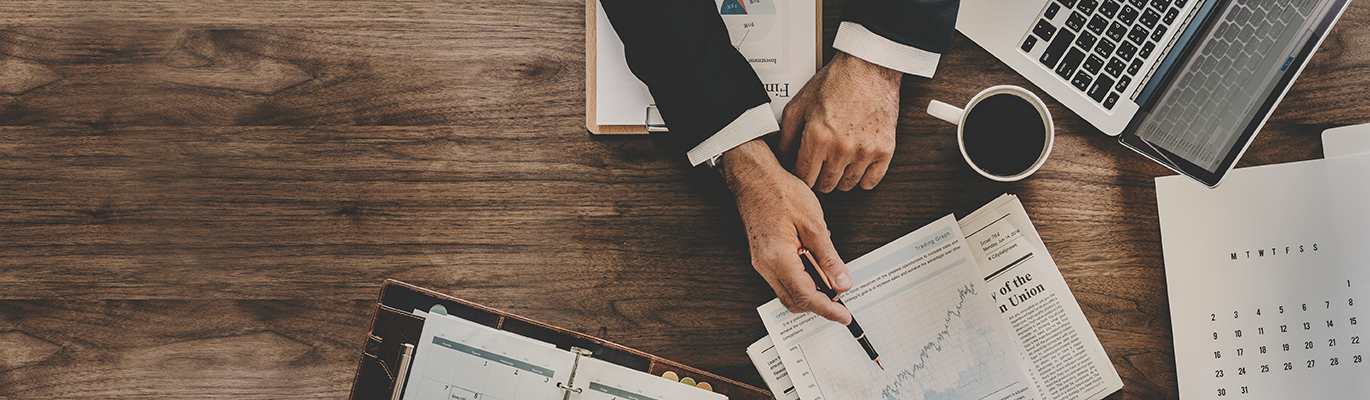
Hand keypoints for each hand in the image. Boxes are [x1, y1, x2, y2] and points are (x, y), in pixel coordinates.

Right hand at [722, 139, 853, 323]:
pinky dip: (800, 281)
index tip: (843, 316)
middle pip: (794, 301)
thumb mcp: (814, 224)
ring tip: (829, 279)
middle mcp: (766, 266)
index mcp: (779, 259)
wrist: (754, 178)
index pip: (806, 296)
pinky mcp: (762, 257)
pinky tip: (813, 265)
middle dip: (818, 305)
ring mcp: (761, 263)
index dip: (828, 310)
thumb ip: (829, 257)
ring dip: (809, 293)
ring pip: (787, 293)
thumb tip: (841, 282)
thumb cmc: (780, 192)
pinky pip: (782, 280)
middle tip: (841, 299)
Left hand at [778, 51, 901, 192]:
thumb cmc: (835, 82)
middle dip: (818, 178)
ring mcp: (865, 151)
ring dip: (839, 178)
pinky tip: (856, 166)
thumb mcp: (799, 104)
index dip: (799, 176)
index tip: (802, 170)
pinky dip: (863, 178)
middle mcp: (841, 148)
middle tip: (819, 165)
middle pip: (824, 185)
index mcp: (817, 137)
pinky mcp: (884, 150)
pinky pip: (871, 182)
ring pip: (846, 186)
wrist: (869, 67)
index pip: (803, 177)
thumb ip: (786, 135)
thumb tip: (780, 158)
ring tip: (837, 162)